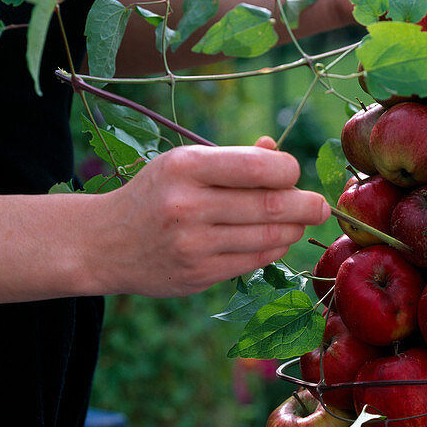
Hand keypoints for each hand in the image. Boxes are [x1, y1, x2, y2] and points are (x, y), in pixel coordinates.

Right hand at [89, 139, 329, 296]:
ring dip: (293, 230)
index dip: (288, 170)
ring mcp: (193, 245)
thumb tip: (276, 152)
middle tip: (321, 206)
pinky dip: (274, 250)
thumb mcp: (182, 164)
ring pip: (268, 238)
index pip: (257, 167)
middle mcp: (188, 206)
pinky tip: (277, 241)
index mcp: (185, 167)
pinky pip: (254, 262)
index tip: (293, 173)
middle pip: (270, 205)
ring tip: (298, 222)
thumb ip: (232, 159)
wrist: (105, 243)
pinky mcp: (198, 275)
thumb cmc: (155, 195)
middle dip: (305, 205)